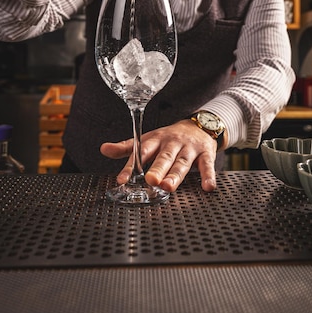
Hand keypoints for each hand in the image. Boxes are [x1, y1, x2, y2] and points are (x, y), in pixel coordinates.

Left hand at [100, 119, 218, 191]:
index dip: (131, 165)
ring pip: (182, 163)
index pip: (142, 152)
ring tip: (168, 187)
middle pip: (164, 157)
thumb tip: (104, 149)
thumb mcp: (149, 139)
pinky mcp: (205, 153)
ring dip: (176, 175)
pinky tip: (208, 187)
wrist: (200, 125)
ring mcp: (189, 148)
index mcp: (156, 140)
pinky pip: (207, 165)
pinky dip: (208, 176)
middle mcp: (172, 143)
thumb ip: (128, 147)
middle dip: (157, 169)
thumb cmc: (170, 138)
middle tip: (150, 181)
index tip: (121, 179)